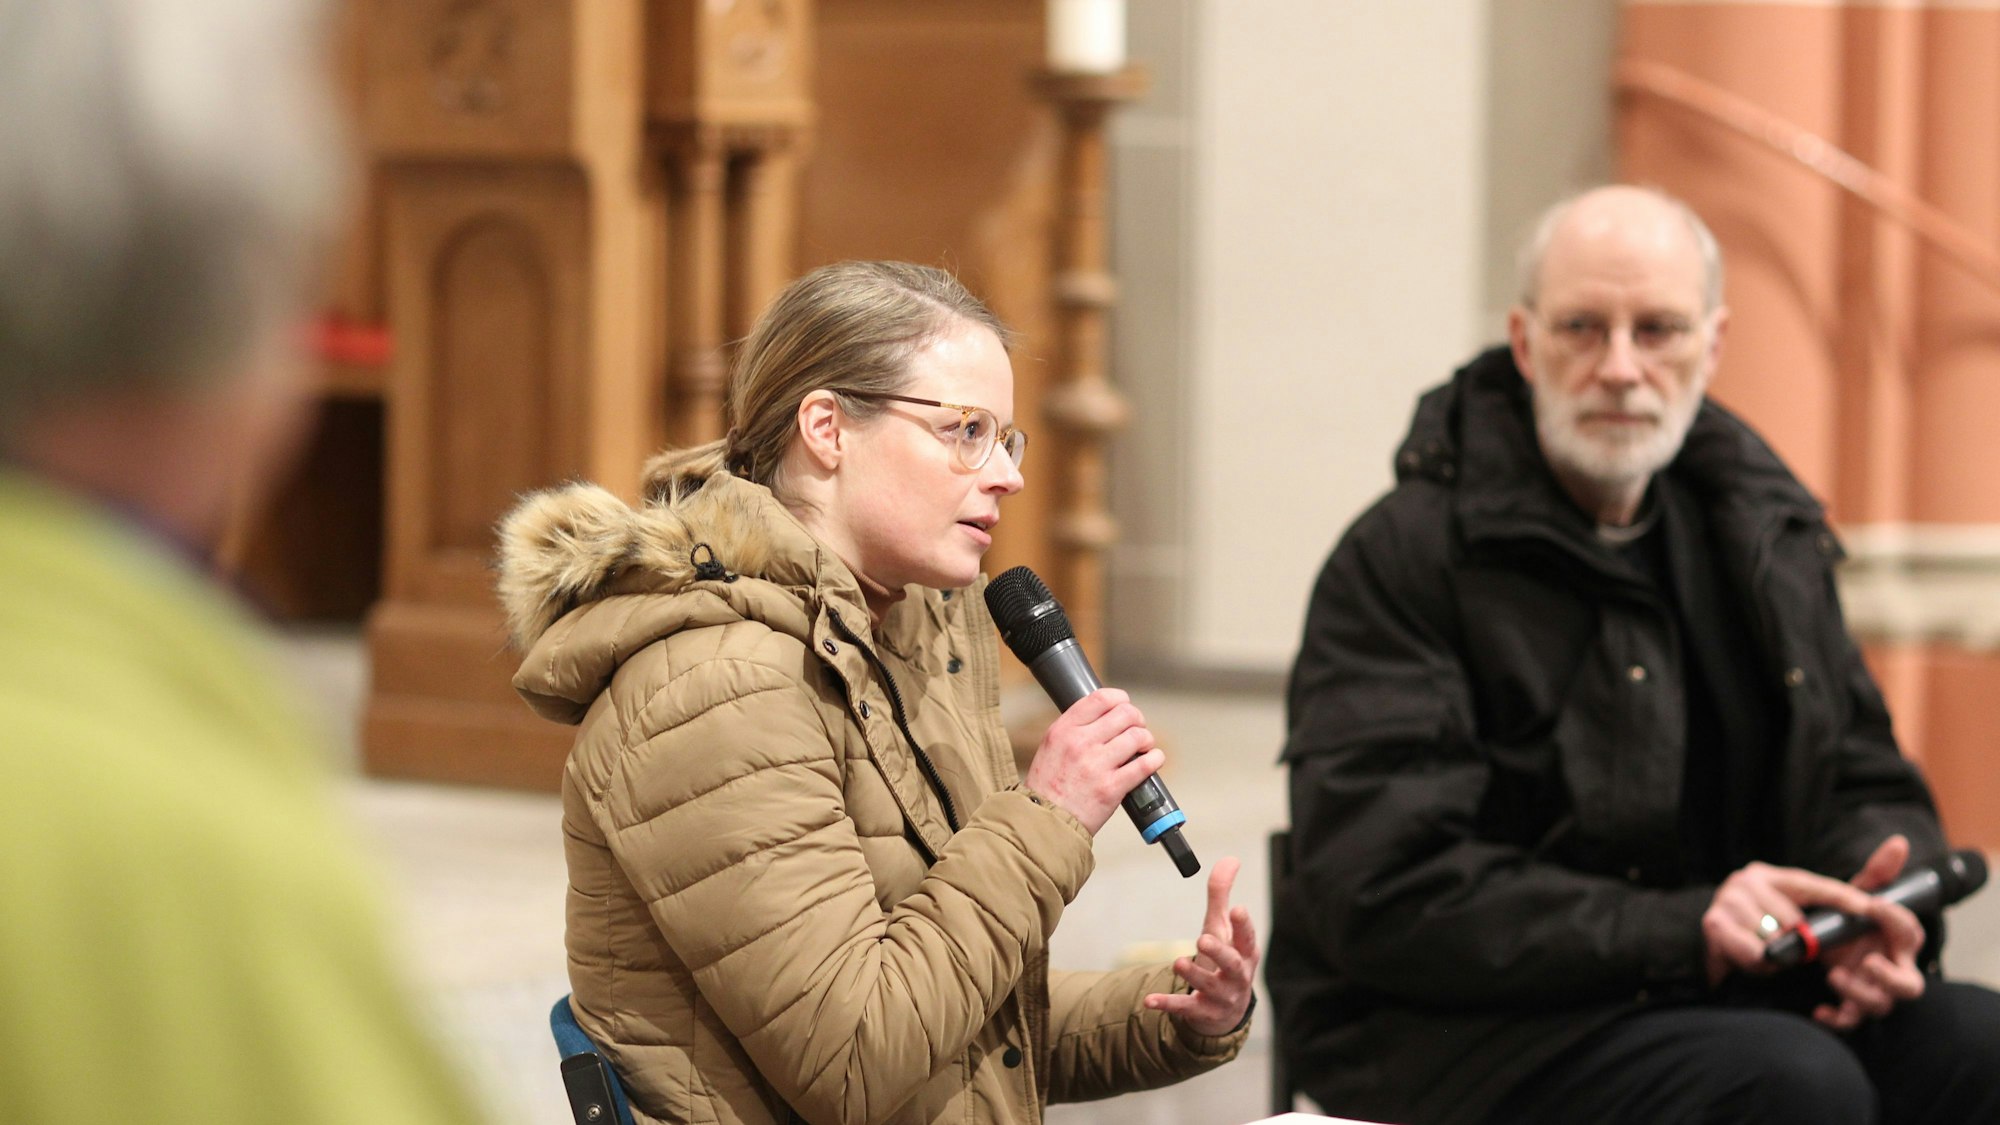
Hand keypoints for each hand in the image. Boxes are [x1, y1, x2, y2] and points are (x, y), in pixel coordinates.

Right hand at [1023, 688, 1162, 834]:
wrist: (1045, 822)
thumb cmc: (1048, 786)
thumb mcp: (1051, 746)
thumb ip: (1075, 729)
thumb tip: (1106, 716)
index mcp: (1064, 729)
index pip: (1101, 697)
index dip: (1120, 699)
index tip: (1124, 706)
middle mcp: (1080, 743)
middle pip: (1125, 714)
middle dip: (1137, 720)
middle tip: (1137, 729)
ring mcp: (1097, 765)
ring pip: (1138, 736)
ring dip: (1146, 740)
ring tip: (1144, 747)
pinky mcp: (1112, 787)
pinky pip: (1145, 765)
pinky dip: (1155, 759)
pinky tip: (1153, 760)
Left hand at [1144, 856, 1258, 1036]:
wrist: (1226, 1011)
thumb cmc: (1225, 960)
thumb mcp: (1223, 929)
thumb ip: (1222, 895)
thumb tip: (1231, 859)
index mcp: (1244, 953)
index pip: (1247, 938)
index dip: (1243, 925)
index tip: (1238, 908)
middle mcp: (1236, 975)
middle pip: (1231, 964)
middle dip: (1219, 951)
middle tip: (1203, 938)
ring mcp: (1220, 996)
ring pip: (1208, 985)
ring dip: (1193, 973)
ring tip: (1178, 962)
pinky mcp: (1201, 1011)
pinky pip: (1184, 1007)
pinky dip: (1167, 1004)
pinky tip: (1149, 1000)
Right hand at [1700, 855, 1891, 985]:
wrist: (1715, 952)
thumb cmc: (1764, 933)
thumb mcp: (1800, 913)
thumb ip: (1845, 892)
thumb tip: (1899, 843)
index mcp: (1771, 875)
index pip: (1813, 885)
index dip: (1841, 897)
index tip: (1867, 908)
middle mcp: (1748, 879)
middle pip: (1794, 918)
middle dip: (1799, 941)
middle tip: (1794, 950)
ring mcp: (1728, 899)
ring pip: (1774, 935)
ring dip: (1778, 955)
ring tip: (1771, 955)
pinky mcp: (1713, 923)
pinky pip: (1753, 950)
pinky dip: (1759, 962)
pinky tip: (1756, 960)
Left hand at [1813, 835, 1925, 1030]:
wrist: (1812, 938)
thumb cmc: (1844, 918)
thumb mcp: (1855, 893)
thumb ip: (1877, 873)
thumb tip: (1898, 843)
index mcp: (1895, 941)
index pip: (1910, 933)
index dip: (1896, 919)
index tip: (1873, 904)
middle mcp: (1888, 967)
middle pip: (1910, 986)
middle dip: (1892, 977)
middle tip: (1868, 961)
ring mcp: (1870, 988)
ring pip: (1879, 1005)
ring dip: (1859, 993)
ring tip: (1833, 974)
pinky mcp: (1848, 1004)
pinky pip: (1849, 1021)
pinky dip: (1837, 1019)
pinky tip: (1819, 1010)